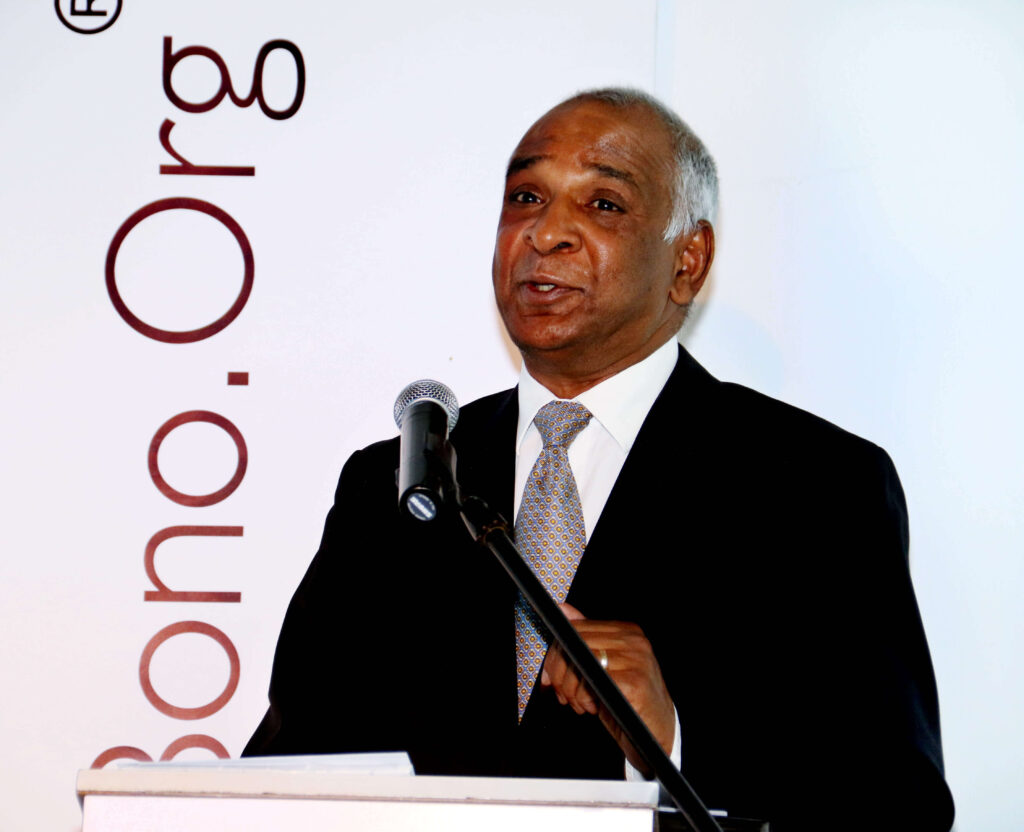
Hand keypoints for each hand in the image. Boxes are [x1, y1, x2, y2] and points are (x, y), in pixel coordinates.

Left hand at [540, 602, 674, 773]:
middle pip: (575, 644)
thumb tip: (562, 609)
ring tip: (579, 703)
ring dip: (570, 689)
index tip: (549, 674)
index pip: (576, 629)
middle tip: (560, 692)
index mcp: (627, 631)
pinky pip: (592, 683)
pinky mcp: (635, 682)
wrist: (658, 731)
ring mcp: (637, 660)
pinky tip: (592, 707)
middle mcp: (635, 641)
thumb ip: (586, 636)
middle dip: (559, 672)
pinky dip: (583, 698)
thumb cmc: (630, 698)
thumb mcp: (606, 664)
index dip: (556, 653)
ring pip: (581, 663)